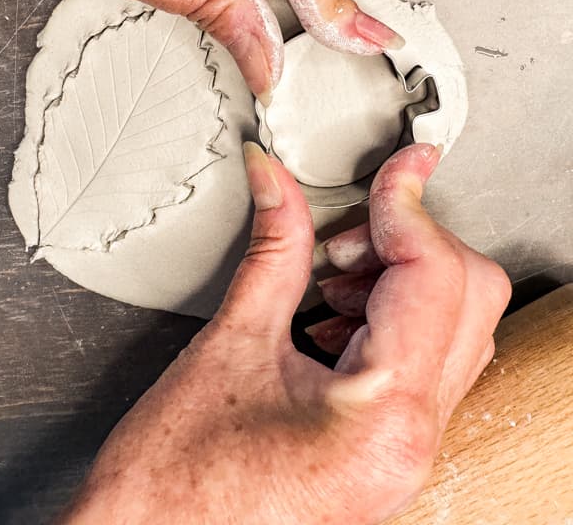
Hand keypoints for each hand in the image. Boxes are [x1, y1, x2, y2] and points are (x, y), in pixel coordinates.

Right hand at [57, 144, 509, 524]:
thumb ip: (273, 248)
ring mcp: (409, 449)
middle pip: (469, 294)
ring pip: (459, 325)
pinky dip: (395, 317)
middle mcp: (412, 438)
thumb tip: (276, 180)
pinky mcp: (392, 448)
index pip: (434, 270)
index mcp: (383, 412)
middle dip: (411, 239)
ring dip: (403, 278)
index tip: (399, 166)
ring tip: (332, 276)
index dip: (407, 202)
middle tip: (348, 231)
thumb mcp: (230, 342)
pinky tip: (335, 314)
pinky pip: (429, 362)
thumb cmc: (177, 480)